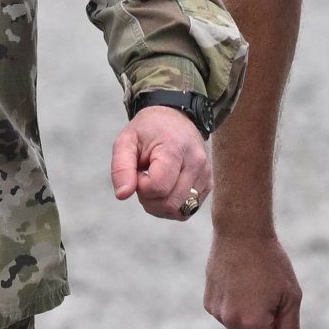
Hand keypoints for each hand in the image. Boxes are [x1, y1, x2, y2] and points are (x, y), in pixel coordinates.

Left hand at [114, 107, 212, 221]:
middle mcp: (196, 163)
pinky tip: (165, 188)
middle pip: (170, 203)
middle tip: (144, 178)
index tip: (138, 171)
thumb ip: (121, 168)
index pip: (157, 187)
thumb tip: (122, 195)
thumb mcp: (126, 141)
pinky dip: (171, 205)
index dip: (141, 186)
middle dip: (149, 199)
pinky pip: (187, 210)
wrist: (175, 117)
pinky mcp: (208, 184)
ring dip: (160, 205)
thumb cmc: (148, 130)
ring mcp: (205, 175)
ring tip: (154, 183)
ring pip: (180, 211)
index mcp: (175, 149)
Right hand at [206, 228, 305, 328]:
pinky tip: (241, 286)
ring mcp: (216, 312)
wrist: (241, 233)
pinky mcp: (208, 302)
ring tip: (255, 290)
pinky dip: (235, 309)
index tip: (281, 318)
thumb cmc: (271, 263)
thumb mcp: (290, 296)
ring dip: (249, 321)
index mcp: (253, 323)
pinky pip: (226, 317)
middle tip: (271, 302)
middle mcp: (231, 322)